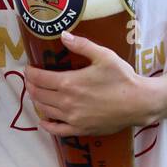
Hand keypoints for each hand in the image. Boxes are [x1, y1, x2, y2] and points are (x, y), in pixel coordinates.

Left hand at [23, 31, 157, 136]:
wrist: (139, 103)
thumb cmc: (122, 77)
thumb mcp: (104, 56)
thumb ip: (81, 45)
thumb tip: (63, 35)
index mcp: (69, 82)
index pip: (39, 78)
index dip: (30, 73)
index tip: (28, 68)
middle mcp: (66, 102)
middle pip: (39, 94)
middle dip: (31, 86)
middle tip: (30, 79)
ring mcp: (72, 118)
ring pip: (45, 110)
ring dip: (37, 101)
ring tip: (36, 94)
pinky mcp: (80, 130)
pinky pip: (57, 130)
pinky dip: (47, 125)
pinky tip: (44, 120)